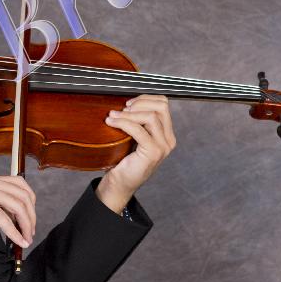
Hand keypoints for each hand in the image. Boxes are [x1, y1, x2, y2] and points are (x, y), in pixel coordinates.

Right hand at [0, 175, 35, 247]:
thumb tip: (9, 220)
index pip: (18, 183)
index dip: (29, 200)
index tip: (30, 216)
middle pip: (22, 195)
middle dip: (31, 215)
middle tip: (30, 231)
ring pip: (18, 206)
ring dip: (26, 225)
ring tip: (26, 238)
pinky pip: (5, 220)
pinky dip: (15, 233)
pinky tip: (18, 241)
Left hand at [97, 94, 175, 212]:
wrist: (119, 183)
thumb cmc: (123, 159)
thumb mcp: (133, 136)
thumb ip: (137, 121)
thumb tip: (126, 102)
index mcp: (166, 134)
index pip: (163, 104)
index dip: (145, 98)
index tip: (128, 103)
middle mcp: (169, 140)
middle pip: (161, 107)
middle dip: (139, 103)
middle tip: (122, 109)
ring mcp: (163, 147)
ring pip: (151, 116)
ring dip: (129, 113)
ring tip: (113, 116)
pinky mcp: (152, 153)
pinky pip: (139, 130)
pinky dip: (123, 123)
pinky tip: (111, 122)